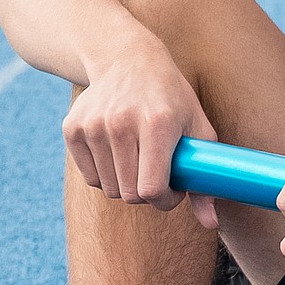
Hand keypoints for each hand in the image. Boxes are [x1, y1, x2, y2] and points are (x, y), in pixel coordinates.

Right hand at [62, 52, 220, 229]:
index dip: (166, 200)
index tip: (173, 190)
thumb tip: (212, 225)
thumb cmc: (171, 98)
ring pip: (109, 189)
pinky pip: (90, 177)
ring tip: (138, 159)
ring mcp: (93, 125)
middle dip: (147, 193)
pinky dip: (105, 174)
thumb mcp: (199, 128)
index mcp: (157, 123)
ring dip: (126, 184)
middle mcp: (121, 123)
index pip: (152, 189)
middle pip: (130, 194)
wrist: (126, 59)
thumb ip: (206, 179)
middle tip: (156, 174)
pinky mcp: (72, 129)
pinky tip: (117, 151)